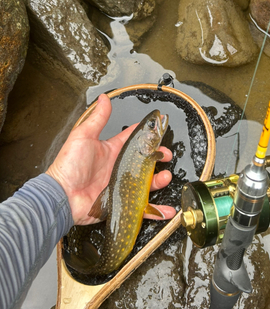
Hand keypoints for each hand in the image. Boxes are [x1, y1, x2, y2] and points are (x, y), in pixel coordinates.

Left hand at [46, 93, 175, 224]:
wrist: (61, 196)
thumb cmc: (69, 165)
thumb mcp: (83, 136)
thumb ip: (97, 118)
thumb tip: (104, 98)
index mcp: (111, 150)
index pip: (133, 139)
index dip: (146, 134)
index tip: (159, 129)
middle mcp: (118, 167)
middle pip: (145, 161)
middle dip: (159, 156)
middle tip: (166, 155)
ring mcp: (121, 186)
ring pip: (147, 182)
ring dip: (160, 179)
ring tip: (166, 176)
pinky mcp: (122, 203)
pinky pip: (142, 207)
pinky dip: (157, 210)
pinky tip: (168, 209)